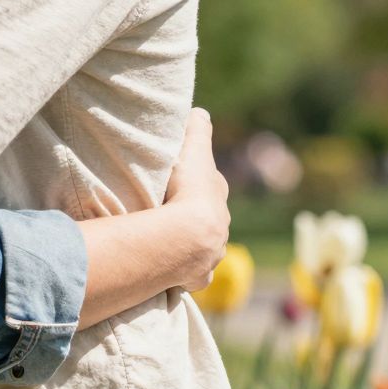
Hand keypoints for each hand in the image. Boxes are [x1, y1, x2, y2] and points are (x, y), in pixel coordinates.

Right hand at [162, 108, 230, 290]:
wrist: (187, 235)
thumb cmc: (187, 188)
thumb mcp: (191, 147)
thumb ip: (197, 127)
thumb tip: (200, 112)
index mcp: (218, 194)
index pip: (210, 184)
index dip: (196, 181)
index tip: (182, 181)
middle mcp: (221, 225)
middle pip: (207, 218)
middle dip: (192, 216)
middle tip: (168, 213)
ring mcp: (212, 253)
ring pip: (202, 247)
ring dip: (187, 246)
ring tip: (166, 244)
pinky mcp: (199, 277)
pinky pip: (192, 275)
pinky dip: (183, 272)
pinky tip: (170, 272)